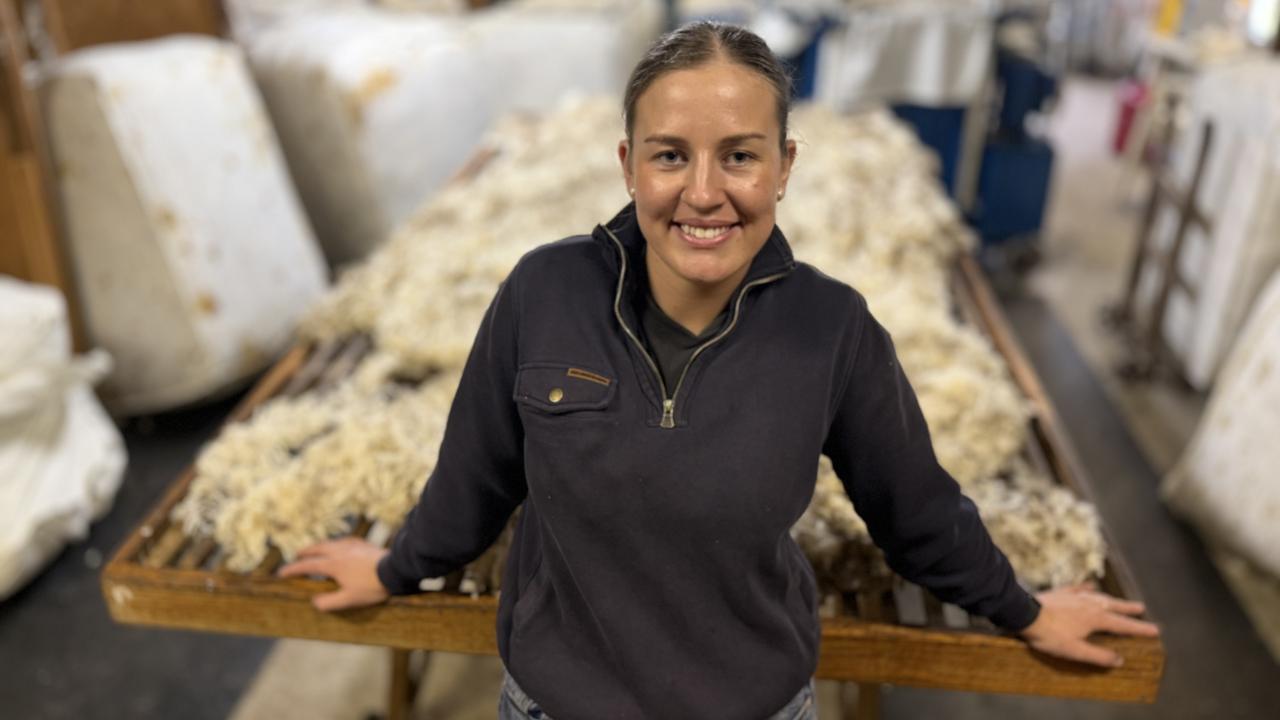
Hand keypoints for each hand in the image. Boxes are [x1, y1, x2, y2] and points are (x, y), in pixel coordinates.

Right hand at [277, 537, 390, 611]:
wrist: (395, 570)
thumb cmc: (372, 586)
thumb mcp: (349, 600)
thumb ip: (329, 602)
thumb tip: (315, 602)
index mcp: (333, 564)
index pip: (308, 566)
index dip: (293, 569)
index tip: (282, 572)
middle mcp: (340, 551)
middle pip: (318, 548)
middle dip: (306, 552)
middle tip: (297, 555)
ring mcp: (353, 545)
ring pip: (331, 543)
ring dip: (320, 546)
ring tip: (317, 550)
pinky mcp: (364, 543)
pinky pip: (345, 541)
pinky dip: (336, 543)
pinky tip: (342, 546)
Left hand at [1019, 583, 1159, 667]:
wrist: (1024, 613)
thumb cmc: (1050, 635)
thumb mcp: (1075, 651)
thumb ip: (1099, 656)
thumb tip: (1119, 660)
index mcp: (1096, 619)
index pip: (1123, 625)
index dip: (1140, 629)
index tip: (1156, 630)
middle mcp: (1089, 604)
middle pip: (1114, 606)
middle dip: (1128, 609)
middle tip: (1142, 608)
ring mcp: (1075, 596)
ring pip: (1099, 596)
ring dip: (1112, 599)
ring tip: (1120, 600)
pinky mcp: (1061, 592)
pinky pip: (1079, 588)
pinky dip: (1088, 587)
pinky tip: (1090, 585)